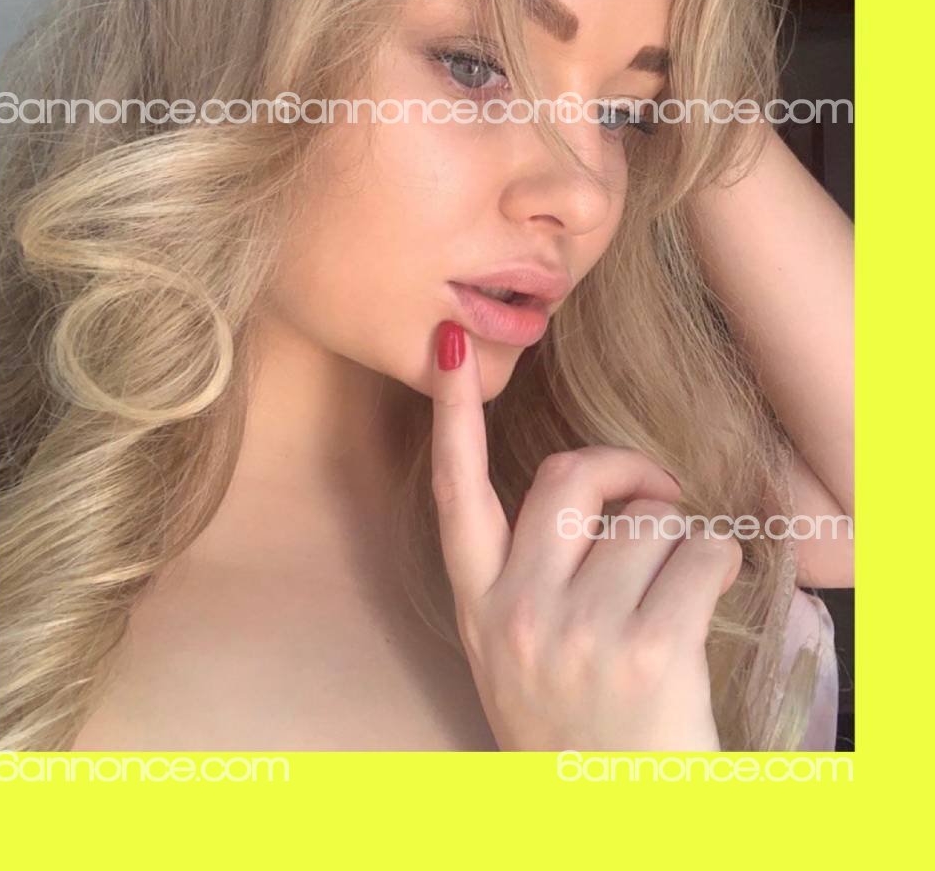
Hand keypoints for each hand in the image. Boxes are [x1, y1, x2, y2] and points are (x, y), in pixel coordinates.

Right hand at [430, 321, 741, 750]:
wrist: (616, 834)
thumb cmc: (582, 740)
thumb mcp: (520, 661)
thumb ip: (533, 579)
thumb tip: (588, 493)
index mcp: (483, 613)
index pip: (457, 494)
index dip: (453, 415)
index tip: (449, 348)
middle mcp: (518, 616)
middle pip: (570, 479)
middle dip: (623, 469)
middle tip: (657, 497)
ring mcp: (579, 633)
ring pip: (648, 520)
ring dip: (681, 538)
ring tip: (679, 591)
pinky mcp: (647, 650)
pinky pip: (700, 551)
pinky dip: (720, 559)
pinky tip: (710, 599)